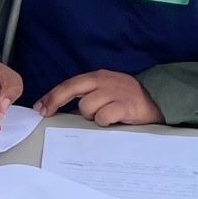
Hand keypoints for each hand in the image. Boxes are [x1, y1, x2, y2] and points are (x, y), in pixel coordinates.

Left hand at [33, 69, 163, 126]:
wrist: (158, 101)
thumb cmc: (126, 99)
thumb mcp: (105, 92)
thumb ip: (86, 97)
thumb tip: (60, 110)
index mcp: (96, 77)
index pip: (68, 84)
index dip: (51, 96)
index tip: (39, 108)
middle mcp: (103, 81)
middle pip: (70, 88)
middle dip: (54, 101)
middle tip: (46, 113)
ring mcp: (113, 92)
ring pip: (86, 106)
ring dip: (90, 116)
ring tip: (103, 117)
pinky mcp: (124, 105)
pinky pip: (103, 116)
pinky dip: (104, 121)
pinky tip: (112, 121)